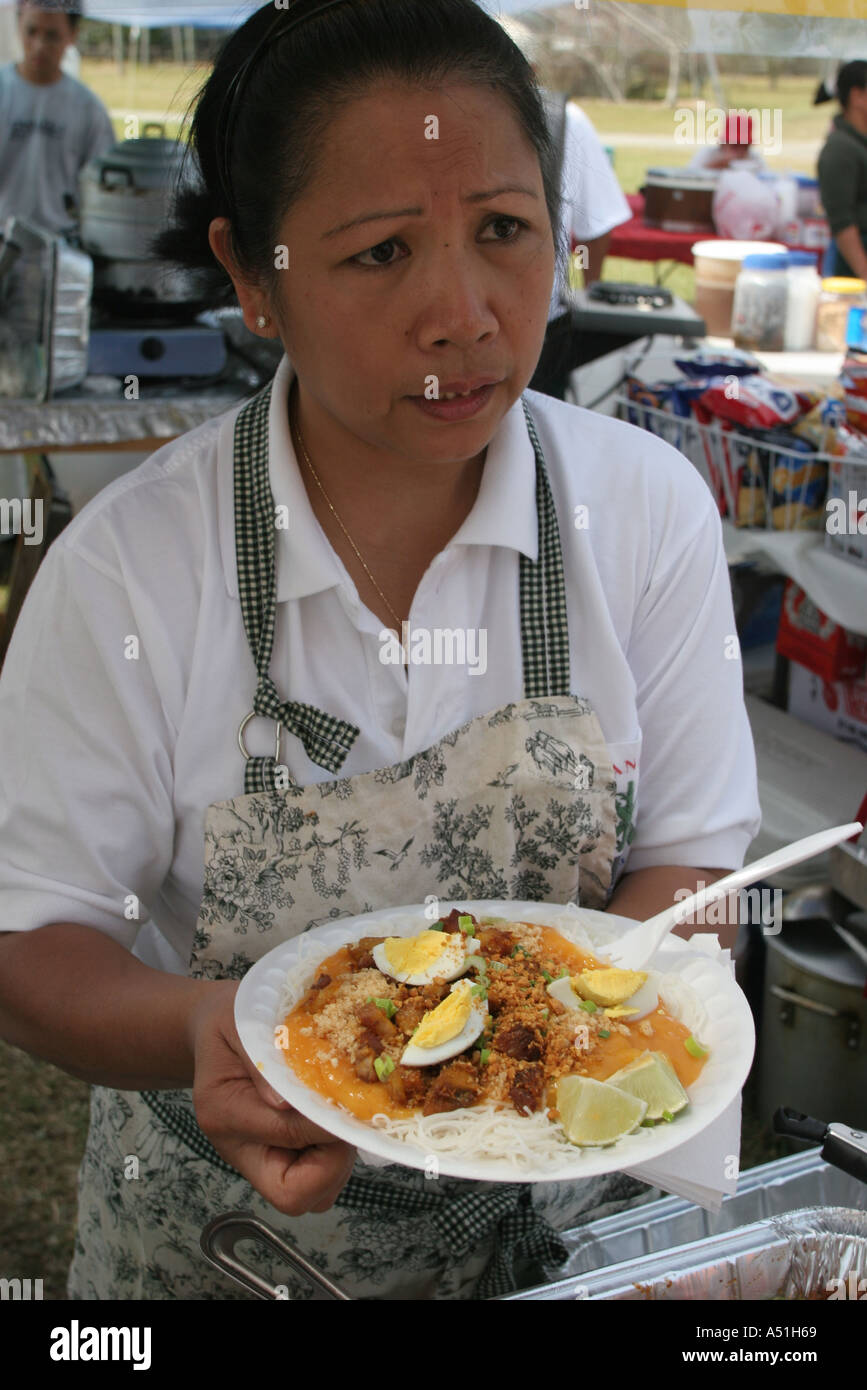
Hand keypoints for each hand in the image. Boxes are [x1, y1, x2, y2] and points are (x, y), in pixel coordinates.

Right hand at [189, 981, 356, 1214]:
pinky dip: (334, 1159)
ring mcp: (258, 1158)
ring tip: (341, 1115)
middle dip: (333, 1161)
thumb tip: (286, 1103)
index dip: (324, 1124)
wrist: (214, 1027)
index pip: (285, 1136)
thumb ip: (260, 1057)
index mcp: (224, 1113)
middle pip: (294, 1195)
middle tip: (347, 1118)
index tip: (348, 1101)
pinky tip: (333, 1118)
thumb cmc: (228, 1020)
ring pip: (312, 1196)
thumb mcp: (240, 1021)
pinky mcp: (277, 1157)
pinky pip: (316, 1181)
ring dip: (337, 1162)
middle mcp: (238, 1147)